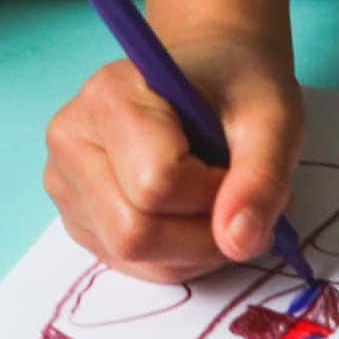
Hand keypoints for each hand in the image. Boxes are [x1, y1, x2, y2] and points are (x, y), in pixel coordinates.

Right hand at [43, 30, 304, 282]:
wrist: (212, 74)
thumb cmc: (237, 87)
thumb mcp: (273, 119)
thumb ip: (261, 179)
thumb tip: (239, 242)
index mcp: (110, 97)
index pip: (156, 184)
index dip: (212, 194)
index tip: (235, 167)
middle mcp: (71, 140)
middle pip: (133, 233)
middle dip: (202, 234)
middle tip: (236, 199)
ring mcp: (65, 182)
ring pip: (130, 256)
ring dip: (192, 250)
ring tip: (218, 203)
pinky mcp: (76, 216)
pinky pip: (127, 264)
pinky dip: (174, 256)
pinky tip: (191, 216)